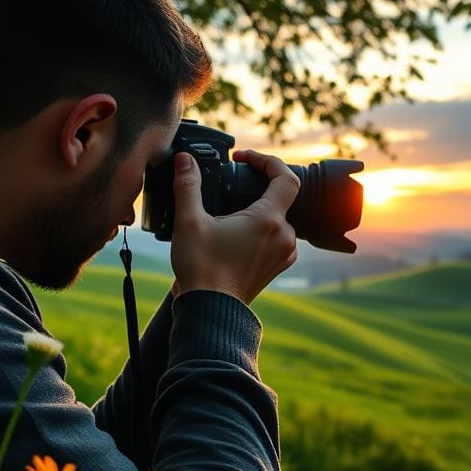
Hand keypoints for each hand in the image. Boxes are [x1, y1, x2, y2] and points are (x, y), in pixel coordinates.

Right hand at [170, 148, 299, 305]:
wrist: (209, 312)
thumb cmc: (201, 269)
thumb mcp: (189, 222)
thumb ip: (188, 186)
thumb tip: (185, 160)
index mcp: (269, 220)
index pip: (285, 177)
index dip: (266, 161)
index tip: (244, 159)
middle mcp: (284, 236)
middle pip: (280, 197)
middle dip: (256, 186)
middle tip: (231, 182)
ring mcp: (283, 254)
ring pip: (277, 218)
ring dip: (257, 209)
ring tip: (229, 211)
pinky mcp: (277, 266)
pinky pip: (275, 237)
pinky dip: (260, 228)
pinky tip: (235, 232)